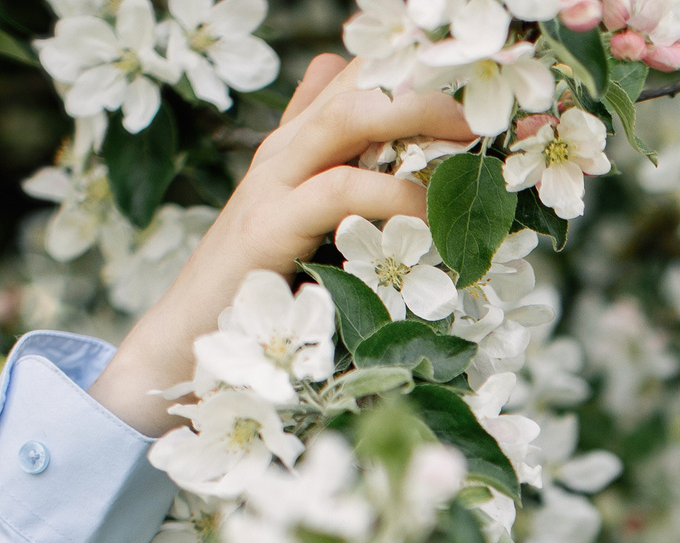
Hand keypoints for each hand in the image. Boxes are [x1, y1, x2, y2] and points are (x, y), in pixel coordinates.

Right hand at [89, 55, 473, 437]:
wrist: (188, 337)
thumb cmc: (262, 285)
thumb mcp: (309, 223)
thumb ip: (344, 178)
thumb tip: (385, 162)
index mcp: (301, 139)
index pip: (363, 73)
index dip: (421, 69)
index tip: (481, 86)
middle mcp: (288, 146)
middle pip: (363, 78)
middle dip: (432, 82)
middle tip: (491, 105)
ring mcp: (274, 180)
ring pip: (352, 114)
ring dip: (421, 118)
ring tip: (473, 141)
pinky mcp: (269, 224)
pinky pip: (342, 190)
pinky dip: (394, 196)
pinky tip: (429, 212)